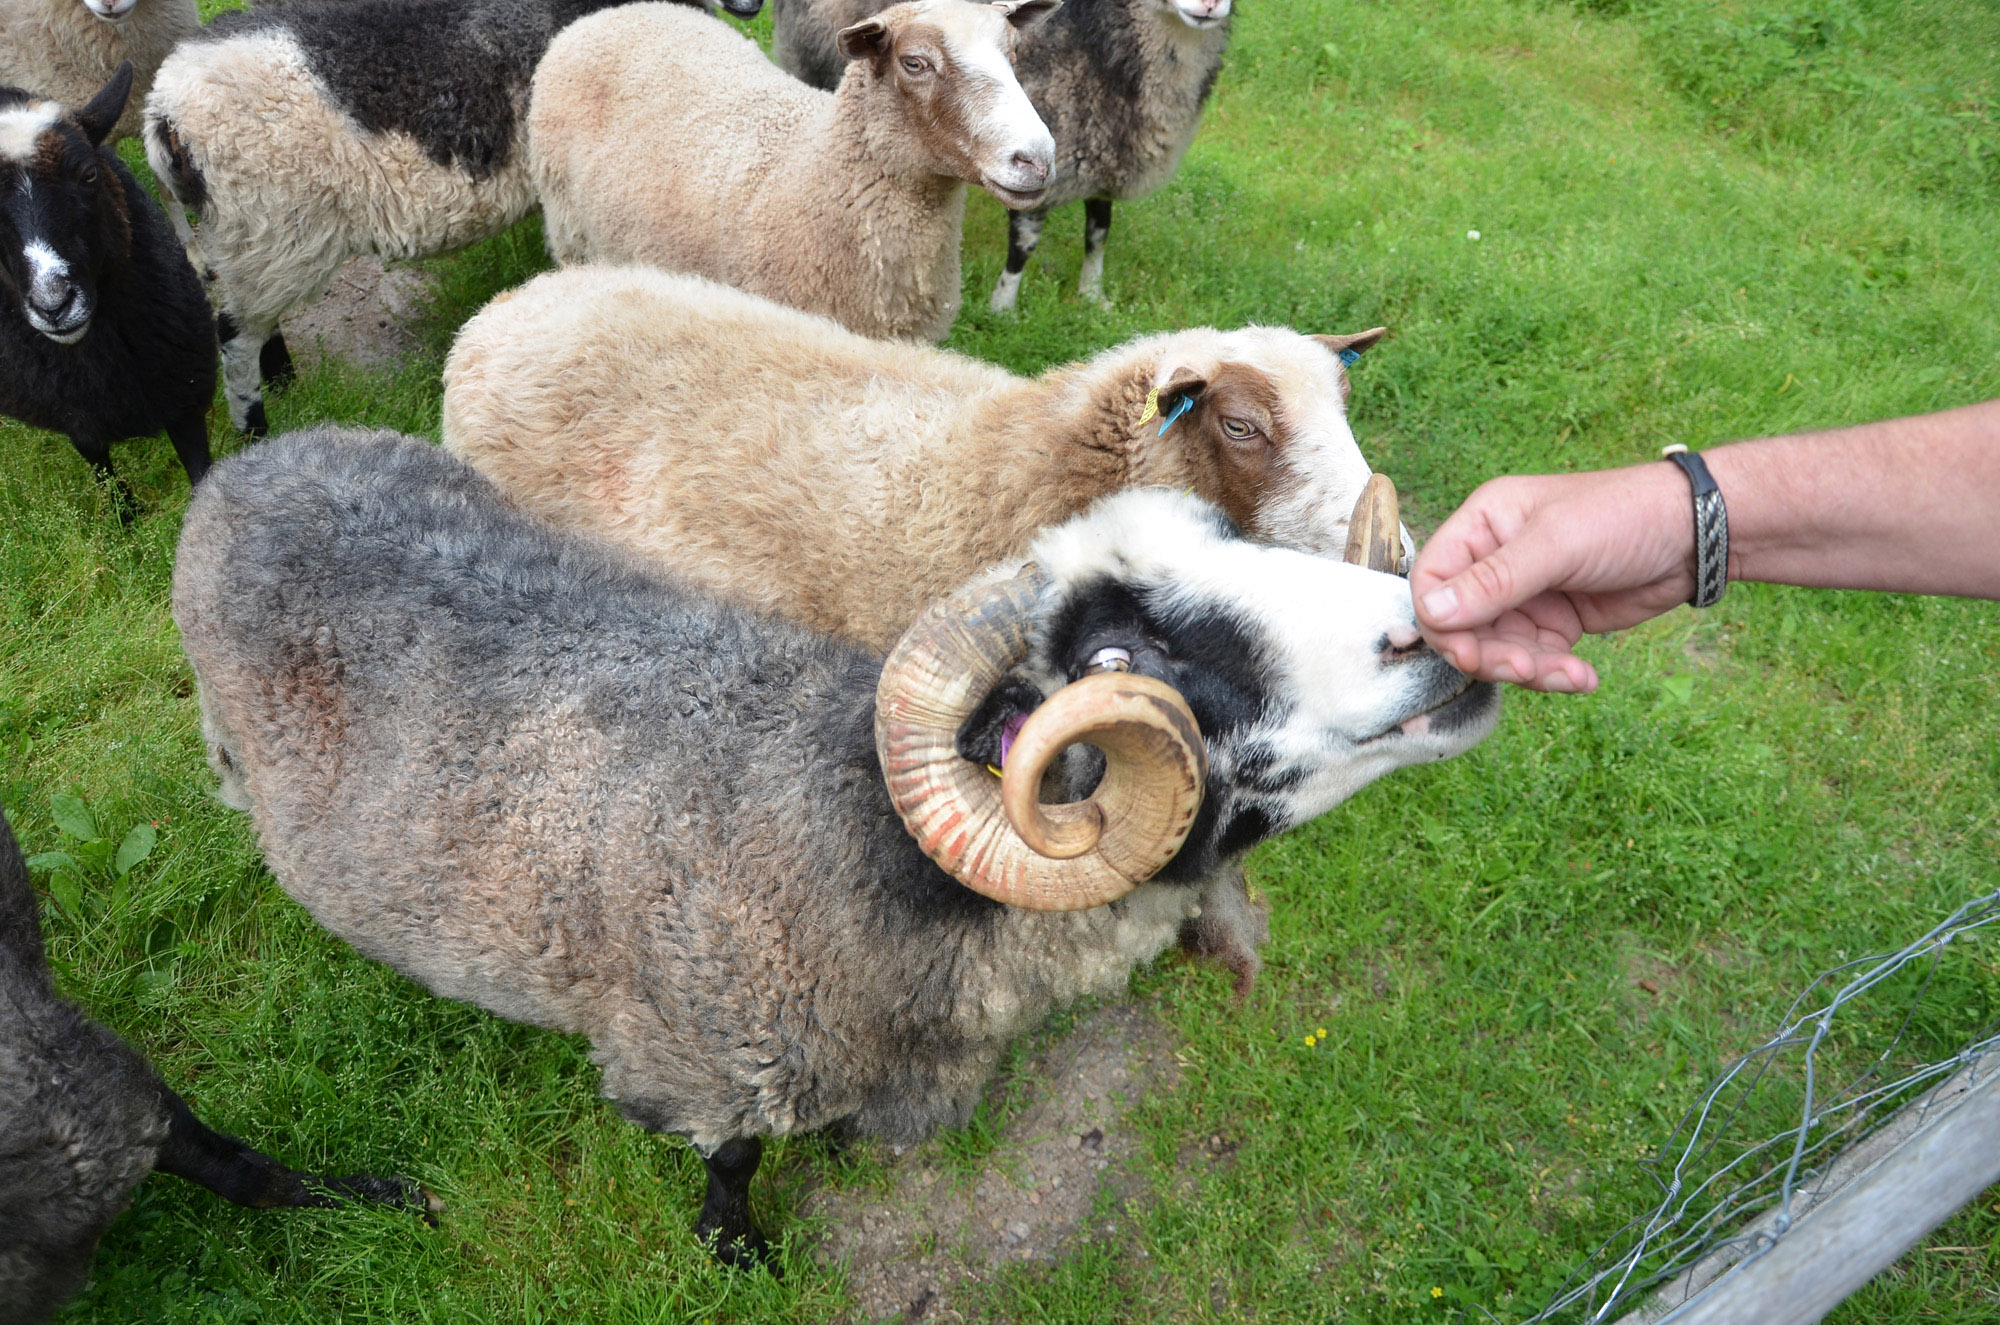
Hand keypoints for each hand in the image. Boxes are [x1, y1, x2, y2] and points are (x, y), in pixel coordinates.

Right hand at [1411, 463, 1697, 692]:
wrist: (1697, 536)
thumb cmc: (1624, 517)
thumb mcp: (1557, 545)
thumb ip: (1493, 582)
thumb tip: (1430, 614)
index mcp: (1482, 525)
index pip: (1431, 581)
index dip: (1442, 622)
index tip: (1468, 653)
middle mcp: (1494, 560)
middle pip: (1461, 625)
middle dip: (1492, 655)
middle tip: (1526, 671)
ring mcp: (1523, 594)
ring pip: (1497, 650)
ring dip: (1529, 671)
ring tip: (1572, 675)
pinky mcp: (1552, 622)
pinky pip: (1534, 659)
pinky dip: (1555, 674)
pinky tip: (1586, 677)